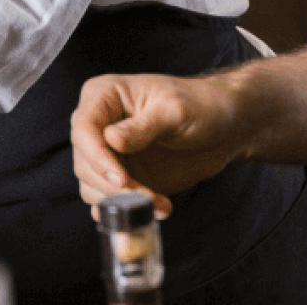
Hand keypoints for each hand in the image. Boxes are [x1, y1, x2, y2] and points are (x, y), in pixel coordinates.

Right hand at [70, 71, 243, 215]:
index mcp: (104, 96)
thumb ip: (142, 126)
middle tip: (143, 196)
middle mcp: (99, 124)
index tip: (121, 179)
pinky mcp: (122, 177)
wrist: (223, 129)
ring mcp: (109, 153)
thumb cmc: (199, 106)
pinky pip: (110, 200)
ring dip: (121, 201)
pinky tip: (157, 207)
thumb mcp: (174, 110)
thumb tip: (110, 140)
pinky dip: (128, 211)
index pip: (83, 128)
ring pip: (91, 185)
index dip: (96, 156)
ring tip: (157, 203)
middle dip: (110, 185)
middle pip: (83, 161)